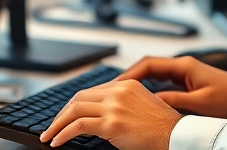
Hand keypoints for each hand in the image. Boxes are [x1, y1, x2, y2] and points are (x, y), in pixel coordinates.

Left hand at [39, 80, 180, 149]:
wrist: (177, 136)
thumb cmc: (163, 128)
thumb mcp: (143, 105)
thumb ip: (122, 103)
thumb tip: (99, 114)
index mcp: (126, 85)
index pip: (92, 91)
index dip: (75, 104)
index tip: (66, 115)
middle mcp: (118, 91)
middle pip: (79, 98)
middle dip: (62, 113)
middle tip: (53, 126)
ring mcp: (114, 106)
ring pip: (74, 110)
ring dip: (57, 124)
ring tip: (49, 136)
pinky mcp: (111, 124)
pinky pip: (78, 126)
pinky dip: (63, 133)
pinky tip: (57, 141)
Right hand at [117, 56, 226, 118]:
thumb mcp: (200, 103)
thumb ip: (174, 101)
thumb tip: (150, 102)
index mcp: (183, 66)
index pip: (149, 64)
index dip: (130, 74)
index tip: (116, 84)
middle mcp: (181, 65)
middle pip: (147, 67)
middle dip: (128, 77)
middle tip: (111, 90)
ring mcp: (183, 72)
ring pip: (153, 73)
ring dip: (137, 82)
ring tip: (121, 95)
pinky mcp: (186, 80)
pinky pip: (161, 80)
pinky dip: (148, 87)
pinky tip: (140, 98)